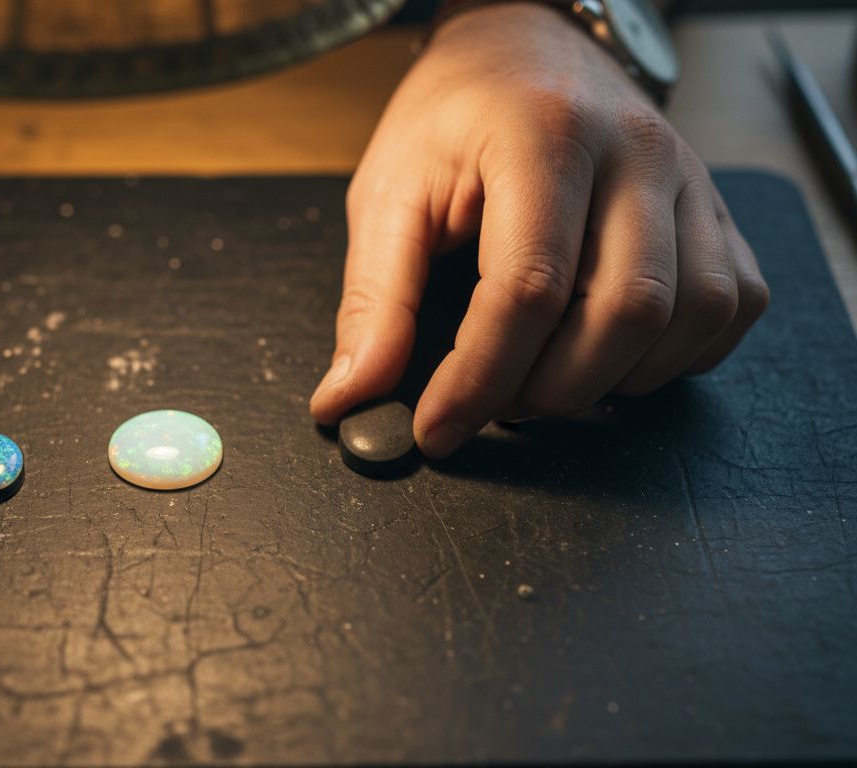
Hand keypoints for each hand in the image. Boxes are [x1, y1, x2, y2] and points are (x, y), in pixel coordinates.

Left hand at [308, 3, 767, 456]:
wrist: (523, 44)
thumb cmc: (453, 116)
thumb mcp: (389, 195)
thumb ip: (374, 300)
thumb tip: (351, 396)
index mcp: (541, 137)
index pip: (527, 288)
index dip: (479, 378)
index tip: (437, 429)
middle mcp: (634, 152)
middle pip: (625, 310)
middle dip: (553, 390)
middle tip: (495, 405)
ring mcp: (689, 178)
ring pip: (691, 314)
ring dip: (618, 378)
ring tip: (547, 381)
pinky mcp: (716, 207)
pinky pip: (730, 303)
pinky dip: (677, 354)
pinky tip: (613, 354)